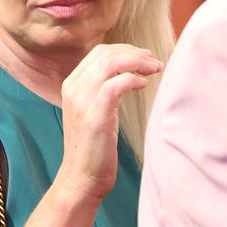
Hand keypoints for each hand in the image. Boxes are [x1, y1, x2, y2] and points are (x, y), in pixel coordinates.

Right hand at [57, 44, 161, 200]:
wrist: (81, 177)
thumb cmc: (93, 147)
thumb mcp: (92, 111)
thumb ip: (101, 90)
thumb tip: (126, 74)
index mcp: (71, 85)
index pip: (98, 53)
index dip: (125, 50)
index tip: (144, 57)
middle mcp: (73, 88)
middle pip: (106, 54)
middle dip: (134, 53)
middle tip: (154, 62)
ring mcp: (82, 100)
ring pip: (111, 64)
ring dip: (137, 63)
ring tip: (155, 69)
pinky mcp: (95, 115)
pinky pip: (116, 85)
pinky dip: (132, 79)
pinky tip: (144, 85)